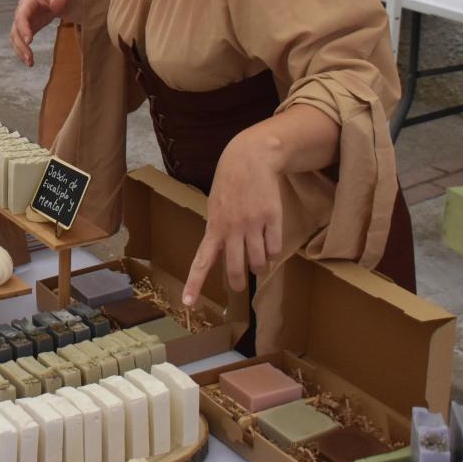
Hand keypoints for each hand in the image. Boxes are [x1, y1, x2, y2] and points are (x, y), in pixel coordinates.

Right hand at [10, 0, 76, 66]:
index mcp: (28, 1)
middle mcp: (22, 12)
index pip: (22, 16)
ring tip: (30, 63)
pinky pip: (20, 41)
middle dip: (21, 45)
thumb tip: (55, 6)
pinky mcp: (27, 28)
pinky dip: (23, 51)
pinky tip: (30, 62)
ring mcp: (23, 21)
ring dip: (20, 51)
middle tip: (30, 58)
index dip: (24, 28)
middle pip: (15, 30)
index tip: (30, 41)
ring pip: (15, 38)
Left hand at [182, 129, 286, 305]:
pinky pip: (275, 248)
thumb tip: (223, 254)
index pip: (201, 261)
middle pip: (236, 269)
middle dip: (239, 282)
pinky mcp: (272, 218)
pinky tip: (269, 245)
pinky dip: (273, 252)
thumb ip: (218, 230)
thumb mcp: (215, 206)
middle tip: (240, 286)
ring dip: (259, 266)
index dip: (194, 283)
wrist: (250, 158)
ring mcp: (253, 224)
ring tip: (258, 259)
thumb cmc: (230, 183)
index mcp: (214, 227)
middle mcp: (232, 229)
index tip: (187, 303)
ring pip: (259, 262)